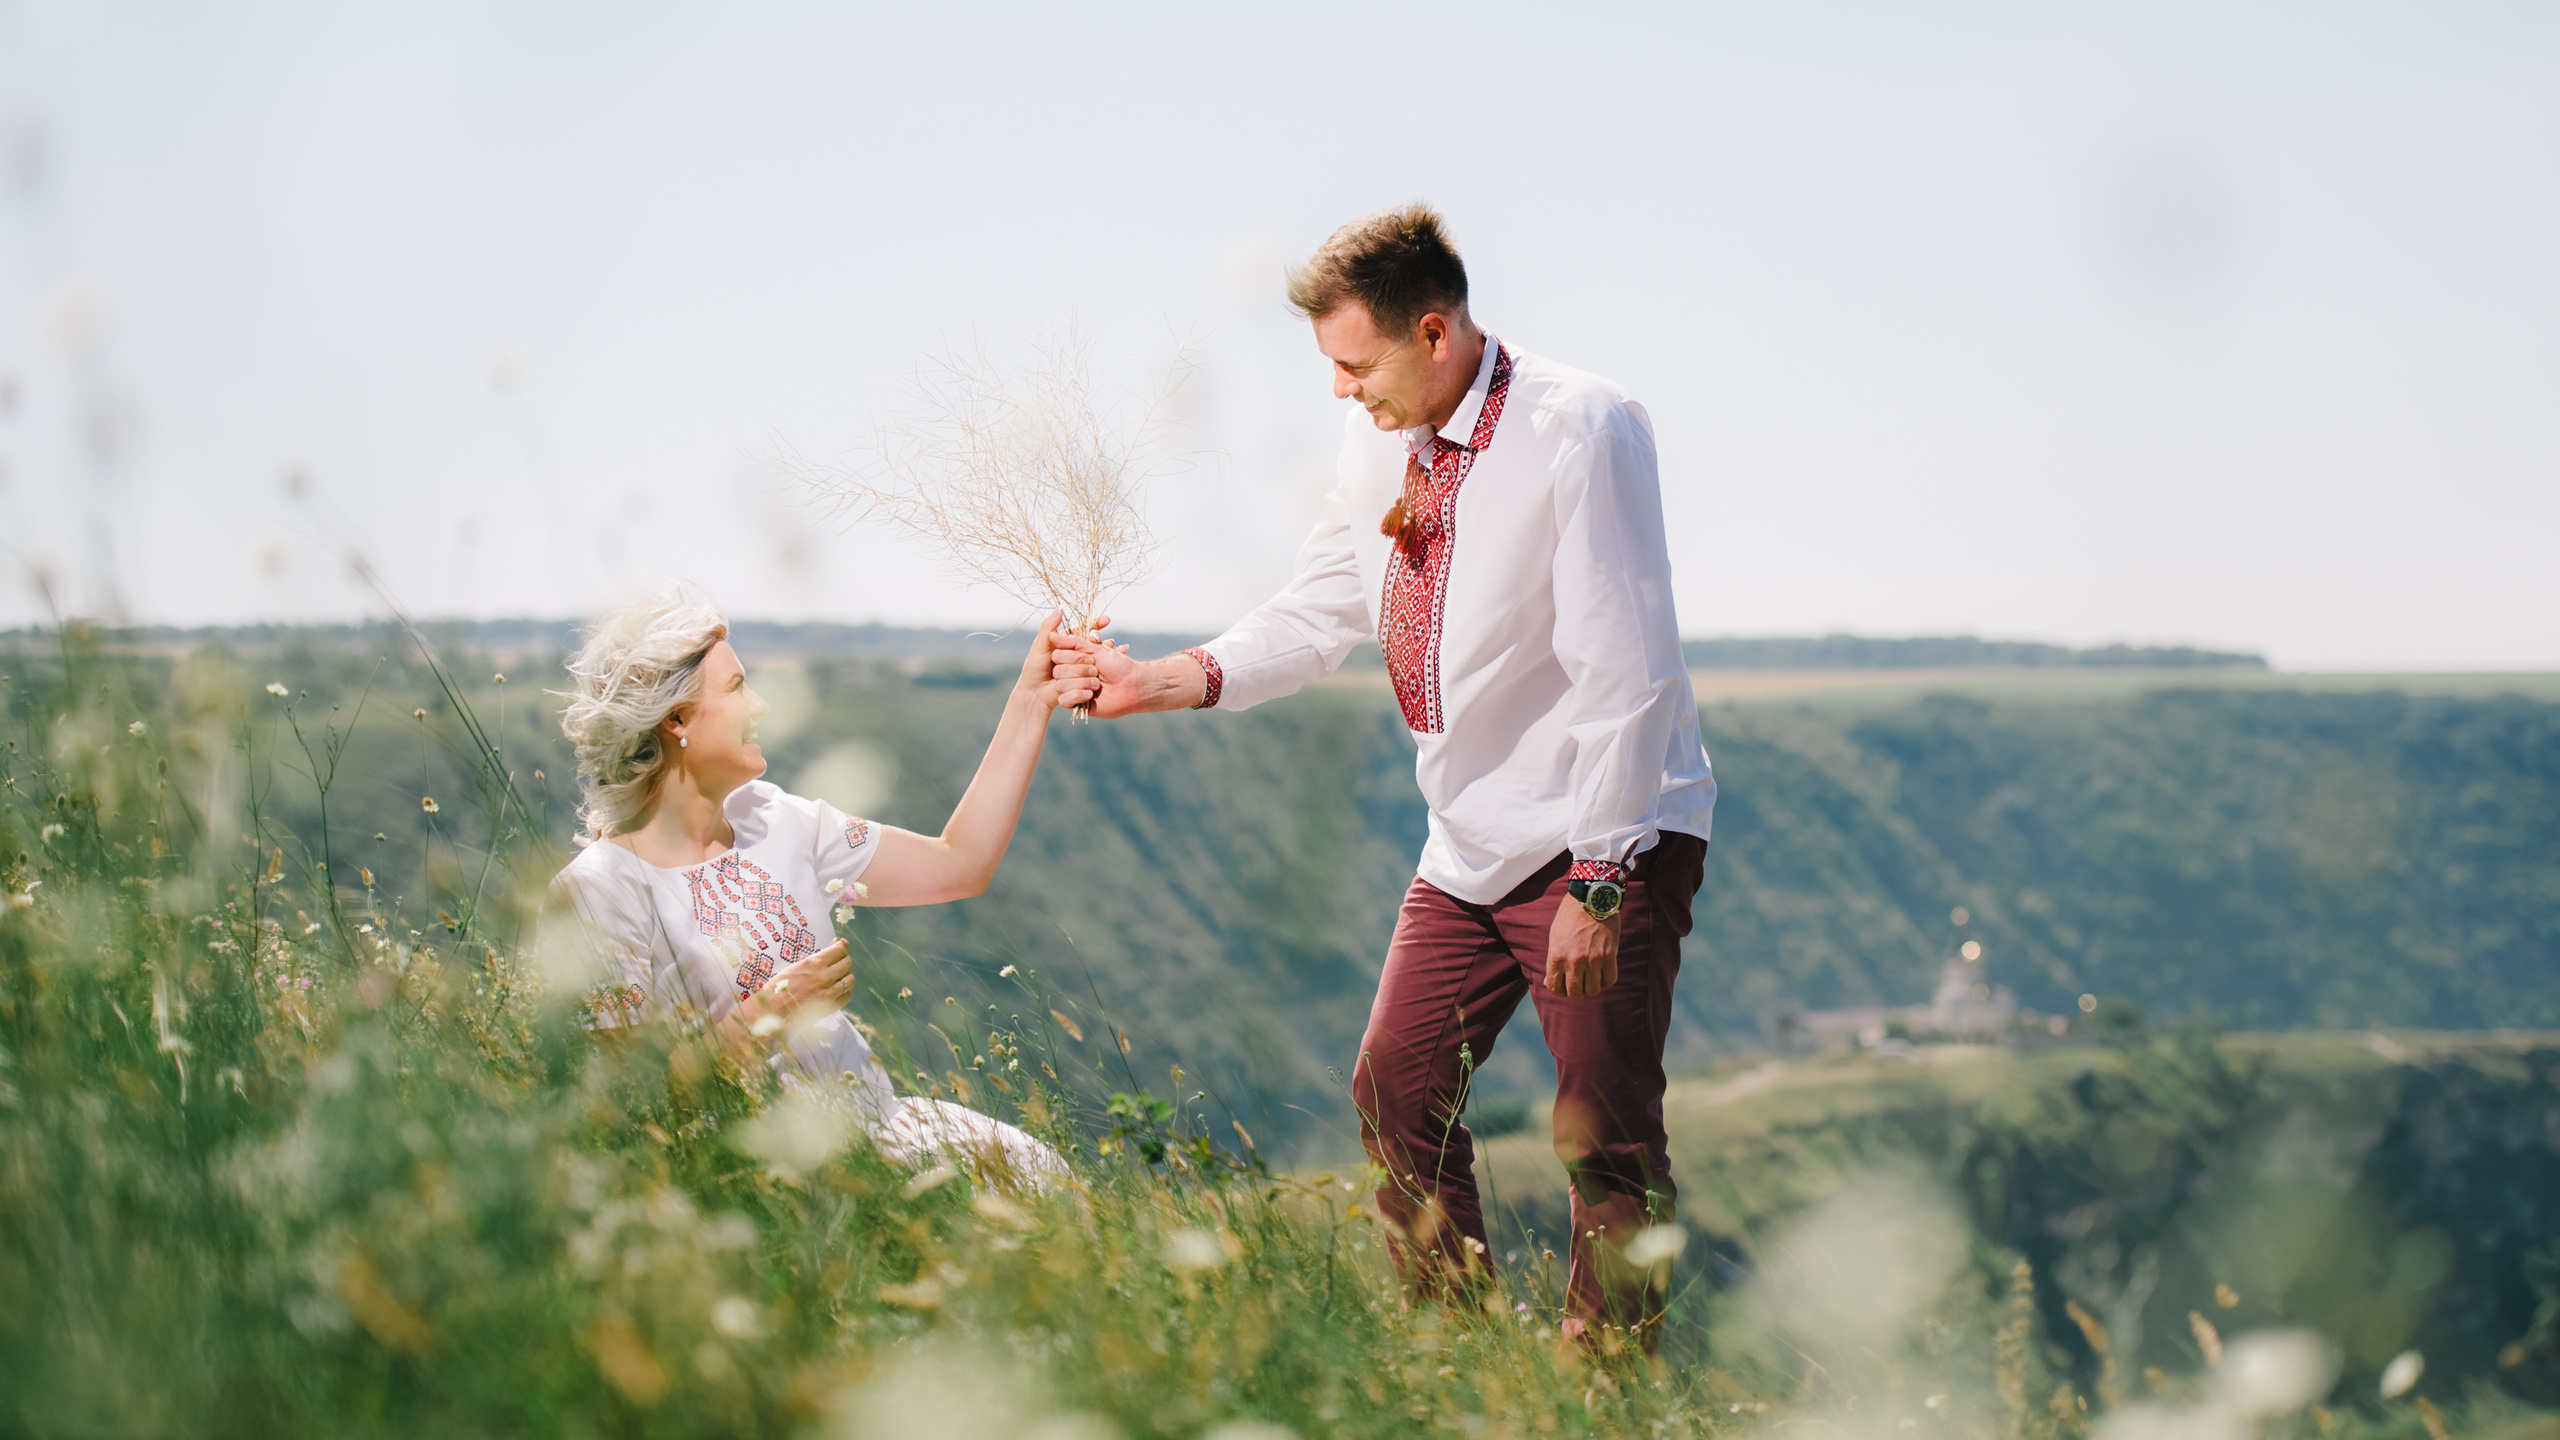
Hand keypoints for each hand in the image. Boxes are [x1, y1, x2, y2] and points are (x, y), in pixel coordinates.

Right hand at [722, 939, 853, 1052]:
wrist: (771, 1010)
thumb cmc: (778, 987)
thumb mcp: (796, 966)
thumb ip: (815, 960)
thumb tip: (832, 947)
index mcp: (814, 963)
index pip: (840, 949)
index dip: (843, 947)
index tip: (842, 947)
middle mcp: (824, 976)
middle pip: (847, 963)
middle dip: (844, 962)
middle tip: (837, 965)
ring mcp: (828, 991)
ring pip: (850, 980)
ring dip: (846, 978)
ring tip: (837, 980)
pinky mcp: (830, 1006)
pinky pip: (847, 996)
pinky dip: (844, 993)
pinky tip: (836, 993)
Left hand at [1020, 610, 1101, 712]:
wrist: (1035, 694)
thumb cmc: (1034, 669)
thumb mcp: (1040, 646)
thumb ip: (1049, 627)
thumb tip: (1059, 608)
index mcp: (1065, 643)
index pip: (1083, 630)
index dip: (1095, 624)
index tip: (1106, 620)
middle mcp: (1074, 654)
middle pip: (1093, 644)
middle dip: (1101, 642)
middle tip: (1109, 641)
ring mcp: (1080, 668)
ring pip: (1096, 658)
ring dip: (1104, 654)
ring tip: (1112, 650)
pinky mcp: (1083, 681)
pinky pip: (1095, 674)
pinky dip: (1104, 669)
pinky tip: (1111, 664)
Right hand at [1047, 613, 1151, 718]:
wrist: (1131, 685)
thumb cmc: (1117, 665)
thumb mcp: (1095, 648)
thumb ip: (1073, 641)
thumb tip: (1052, 634)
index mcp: (1073, 659)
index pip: (1057, 655)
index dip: (1073, 657)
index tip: (1091, 659)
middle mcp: (1070, 673)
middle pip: (1058, 671)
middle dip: (1080, 671)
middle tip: (1097, 672)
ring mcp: (1071, 688)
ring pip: (1060, 685)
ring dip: (1082, 683)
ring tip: (1097, 685)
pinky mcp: (1074, 703)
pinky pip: (1063, 700)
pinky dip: (1078, 696)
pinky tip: (1091, 696)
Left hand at [1544, 901, 1621, 997]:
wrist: (1591, 897)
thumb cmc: (1570, 915)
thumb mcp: (1554, 936)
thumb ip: (1553, 959)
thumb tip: (1551, 980)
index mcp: (1556, 956)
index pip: (1555, 988)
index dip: (1558, 991)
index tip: (1563, 987)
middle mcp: (1574, 961)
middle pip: (1575, 993)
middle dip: (1576, 992)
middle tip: (1579, 984)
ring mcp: (1593, 960)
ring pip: (1593, 990)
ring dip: (1592, 987)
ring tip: (1592, 977)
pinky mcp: (1610, 956)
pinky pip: (1610, 980)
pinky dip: (1606, 980)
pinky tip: (1603, 972)